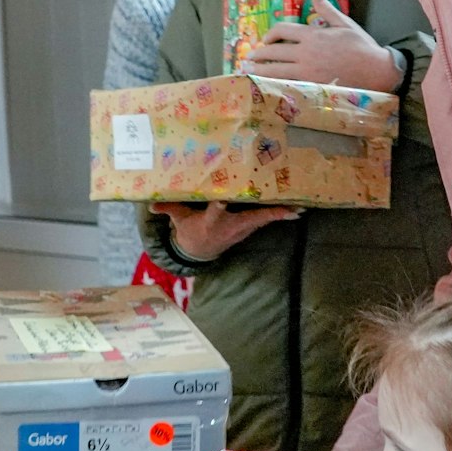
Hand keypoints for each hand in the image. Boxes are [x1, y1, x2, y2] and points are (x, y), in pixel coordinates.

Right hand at [151, 201, 298, 262]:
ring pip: (263, 220)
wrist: (200, 252)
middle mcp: (231, 226)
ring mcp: (242, 229)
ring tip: (300, 206)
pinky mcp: (249, 228)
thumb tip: (151, 204)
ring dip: (281, 214)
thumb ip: (169, 209)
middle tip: (292, 209)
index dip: (218, 206)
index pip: (214, 213)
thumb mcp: (178, 220)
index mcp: (211, 222)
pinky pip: (266, 220)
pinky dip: (279, 214)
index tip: (221, 198)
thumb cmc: (190, 230)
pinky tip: (296, 208)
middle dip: (271, 214)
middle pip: (253, 219)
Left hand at [240, 0, 401, 90]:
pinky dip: (274, 84)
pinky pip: (288, 84)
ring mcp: (308, 71)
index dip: (270, 34)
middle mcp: (306, 53)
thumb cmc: (360, 45)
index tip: (265, 39)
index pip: (282, 31)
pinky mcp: (312, 85)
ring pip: (277, 70)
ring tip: (249, 72)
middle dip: (259, 54)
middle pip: (275, 52)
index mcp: (312, 34)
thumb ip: (324, 7)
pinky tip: (266, 85)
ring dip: (260, 70)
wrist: (375, 70)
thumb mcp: (343, 22)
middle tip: (249, 58)